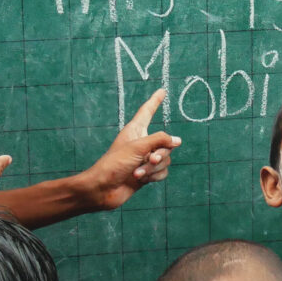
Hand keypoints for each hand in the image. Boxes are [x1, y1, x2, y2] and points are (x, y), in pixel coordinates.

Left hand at [81, 89, 180, 210]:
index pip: (147, 111)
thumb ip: (160, 141)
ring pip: (165, 160)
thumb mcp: (138, 147)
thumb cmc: (114, 164)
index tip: (162, 91)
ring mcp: (145, 159)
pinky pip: (162, 172)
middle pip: (165, 143)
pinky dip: (154, 177)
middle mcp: (142, 143)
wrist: (103, 189)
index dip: (155, 101)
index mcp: (135, 130)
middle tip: (150, 160)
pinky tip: (141, 180)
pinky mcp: (147, 174)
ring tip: (138, 173)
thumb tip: (177, 141)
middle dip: (160, 154)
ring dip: (153, 169)